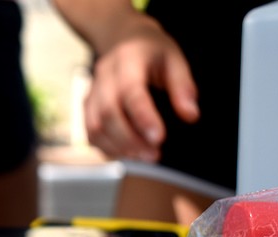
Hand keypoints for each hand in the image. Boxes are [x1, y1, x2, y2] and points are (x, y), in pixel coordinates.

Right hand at [84, 17, 198, 161]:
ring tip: (142, 157)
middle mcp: (104, 76)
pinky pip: (89, 132)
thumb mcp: (174, 58)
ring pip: (94, 126)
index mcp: (128, 60)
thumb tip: (190, 115)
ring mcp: (92, 92)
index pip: (130, 92)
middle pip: (108, 113)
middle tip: (152, 155)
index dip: (143, 117)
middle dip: (129, 139)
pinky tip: (126, 154)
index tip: (159, 138)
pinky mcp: (87, 106)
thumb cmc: (150, 50)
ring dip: (117, 146)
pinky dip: (106, 147)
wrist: (121, 39)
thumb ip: (183, 86)